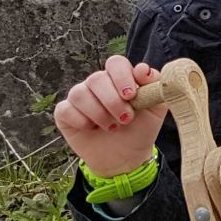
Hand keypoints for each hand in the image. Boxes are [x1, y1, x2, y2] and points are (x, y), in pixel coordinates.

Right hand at [54, 56, 166, 179]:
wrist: (126, 157)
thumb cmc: (141, 129)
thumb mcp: (155, 109)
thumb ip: (154, 86)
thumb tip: (142, 68)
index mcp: (120, 78)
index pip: (116, 63)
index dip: (122, 76)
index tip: (131, 95)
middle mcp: (97, 84)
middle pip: (96, 78)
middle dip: (113, 101)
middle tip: (126, 119)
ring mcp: (79, 97)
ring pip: (79, 93)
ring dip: (99, 114)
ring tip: (112, 127)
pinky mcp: (65, 113)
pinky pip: (65, 109)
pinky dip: (81, 121)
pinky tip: (92, 129)